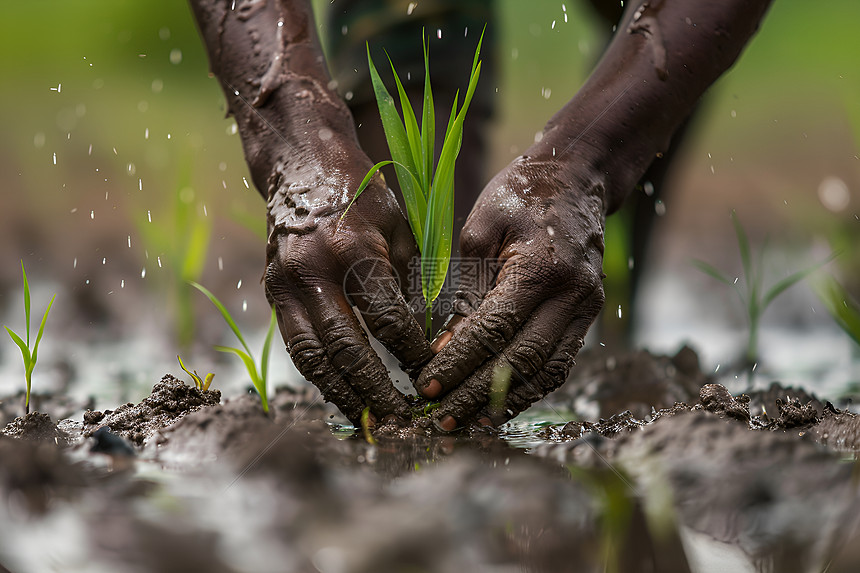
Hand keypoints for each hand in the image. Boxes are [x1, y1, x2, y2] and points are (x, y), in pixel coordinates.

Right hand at [263, 144, 431, 424]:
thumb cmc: (360, 193)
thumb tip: (431, 337)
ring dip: (342, 395)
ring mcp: (285, 284)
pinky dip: (321, 375)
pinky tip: (343, 394)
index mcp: (352, 250)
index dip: (412, 353)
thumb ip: (411, 281)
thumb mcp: (397, 227)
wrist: (299, 165)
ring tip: (369, 422)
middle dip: (376, 390)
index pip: (386, 320)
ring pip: (312, 357)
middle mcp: (313, 271)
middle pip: (346, 349)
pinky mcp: (272, 293)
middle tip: (401, 420)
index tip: (432, 374)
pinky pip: (297, 346)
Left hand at [414, 154, 605, 429]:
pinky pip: (559, 363)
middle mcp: (572, 296)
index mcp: (541, 269)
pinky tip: (498, 403)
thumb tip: (444, 347)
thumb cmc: (520, 195)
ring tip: (467, 422)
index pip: (494, 331)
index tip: (425, 387)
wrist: (578, 176)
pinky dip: (528, 387)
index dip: (458, 363)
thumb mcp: (480, 231)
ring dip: (505, 402)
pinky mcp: (588, 317)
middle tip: (440, 418)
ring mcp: (587, 309)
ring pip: (546, 373)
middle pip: (521, 362)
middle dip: (476, 395)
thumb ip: (465, 290)